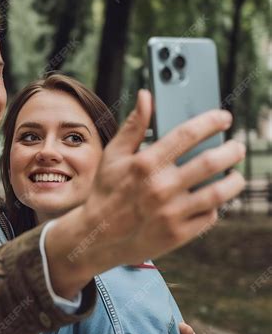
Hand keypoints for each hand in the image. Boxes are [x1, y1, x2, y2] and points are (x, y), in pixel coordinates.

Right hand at [46, 89, 245, 299]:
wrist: (98, 237)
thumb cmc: (106, 192)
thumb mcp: (114, 155)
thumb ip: (134, 125)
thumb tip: (146, 96)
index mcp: (146, 163)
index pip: (188, 134)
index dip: (211, 122)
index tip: (224, 119)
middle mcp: (160, 187)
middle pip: (211, 162)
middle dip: (231, 150)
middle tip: (237, 147)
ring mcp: (171, 212)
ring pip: (218, 192)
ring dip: (234, 180)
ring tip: (235, 175)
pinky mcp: (177, 234)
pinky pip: (209, 216)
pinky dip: (215, 206)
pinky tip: (213, 199)